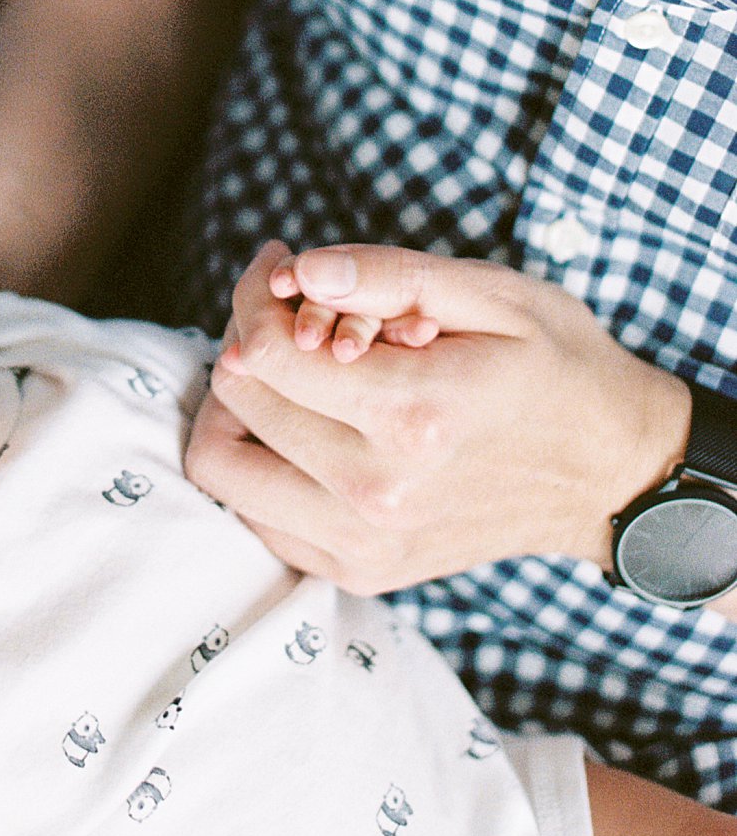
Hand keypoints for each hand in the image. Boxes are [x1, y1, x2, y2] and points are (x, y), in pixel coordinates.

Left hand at [188, 242, 692, 592]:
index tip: (278, 265)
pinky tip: (302, 422)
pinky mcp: (360, 570)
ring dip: (235, 407)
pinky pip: (254, 517)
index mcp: (413, 416)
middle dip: (243, 338)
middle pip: (234, 406)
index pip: (264, 354)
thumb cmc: (557, 368)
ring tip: (284, 369)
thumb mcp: (495, 295)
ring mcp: (366, 543)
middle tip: (284, 310)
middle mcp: (378, 492)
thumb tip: (300, 268)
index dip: (254, 295)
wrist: (611, 474)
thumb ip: (388, 275)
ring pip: (223, 470)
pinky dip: (257, 462)